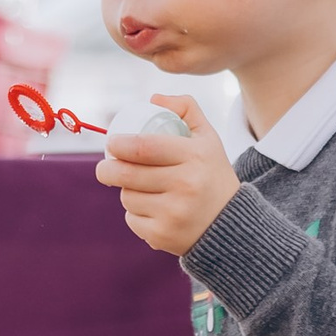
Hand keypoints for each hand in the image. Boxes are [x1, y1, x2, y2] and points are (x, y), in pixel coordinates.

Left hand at [95, 93, 241, 253]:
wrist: (231, 224)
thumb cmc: (211, 174)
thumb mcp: (208, 138)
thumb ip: (186, 109)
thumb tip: (153, 99)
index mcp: (195, 157)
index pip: (144, 146)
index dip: (119, 144)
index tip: (112, 144)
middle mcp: (186, 185)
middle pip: (127, 173)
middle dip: (106, 169)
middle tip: (104, 167)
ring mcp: (174, 213)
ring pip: (127, 197)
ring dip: (125, 191)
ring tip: (140, 188)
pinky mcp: (163, 236)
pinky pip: (132, 220)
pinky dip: (135, 214)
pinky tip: (151, 210)